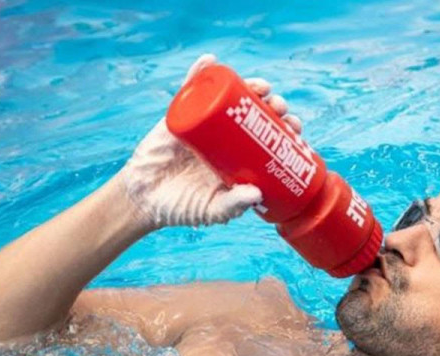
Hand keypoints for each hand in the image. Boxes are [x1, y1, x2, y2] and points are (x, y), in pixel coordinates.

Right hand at [118, 54, 303, 228]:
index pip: (270, 137)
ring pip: (230, 97)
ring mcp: (205, 123)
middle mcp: (226, 137)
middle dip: (273, 105)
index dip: (285, 128)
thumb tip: (257, 193)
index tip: (295, 127)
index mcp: (240, 157)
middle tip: (279, 108)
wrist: (145, 201)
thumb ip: (233, 205)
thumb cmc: (183, 207)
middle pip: (256, 113)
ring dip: (249, 85)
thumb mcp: (213, 210)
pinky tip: (210, 61)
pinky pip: (190, 90)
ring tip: (261, 86)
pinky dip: (198, 73)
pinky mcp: (180, 116)